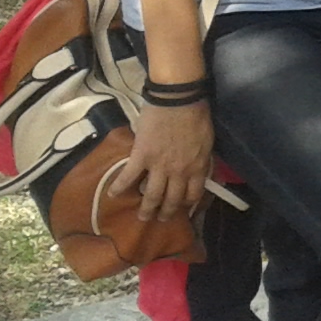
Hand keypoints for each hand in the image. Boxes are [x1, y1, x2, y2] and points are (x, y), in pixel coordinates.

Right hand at [111, 101, 214, 223]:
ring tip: (142, 217)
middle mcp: (179, 172)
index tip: (184, 212)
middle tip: (160, 220)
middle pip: (172, 199)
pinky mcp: (141, 156)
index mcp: (198, 167)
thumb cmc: (197, 116)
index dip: (188, 206)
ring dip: (146, 209)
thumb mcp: (207, 142)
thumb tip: (200, 171)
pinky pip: (129, 176)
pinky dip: (120, 187)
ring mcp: (159, 166)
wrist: (179, 100)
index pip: (194, 195)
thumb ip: (202, 160)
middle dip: (166, 213)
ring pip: (152, 195)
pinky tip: (113, 194)